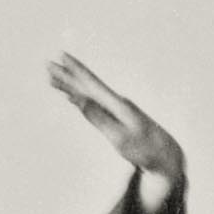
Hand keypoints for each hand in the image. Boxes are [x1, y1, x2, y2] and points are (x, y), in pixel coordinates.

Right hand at [48, 52, 184, 205]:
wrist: (165, 156)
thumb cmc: (144, 149)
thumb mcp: (119, 137)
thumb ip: (98, 118)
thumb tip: (79, 100)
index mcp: (117, 105)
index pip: (92, 84)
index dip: (75, 70)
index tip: (61, 56)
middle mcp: (117, 103)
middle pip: (87, 85)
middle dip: (67, 75)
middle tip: (48, 64)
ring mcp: (117, 110)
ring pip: (89, 94)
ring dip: (71, 86)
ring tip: (53, 79)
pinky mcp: (118, 118)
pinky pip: (95, 103)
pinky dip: (81, 97)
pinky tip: (73, 96)